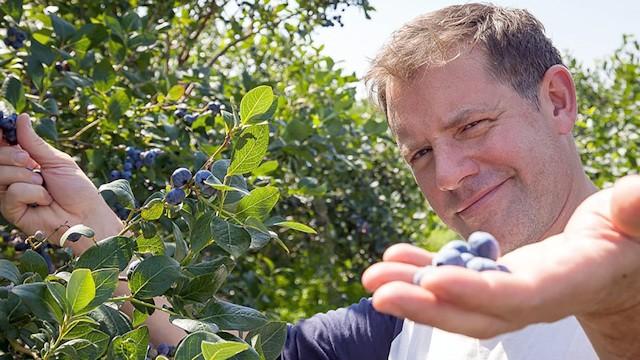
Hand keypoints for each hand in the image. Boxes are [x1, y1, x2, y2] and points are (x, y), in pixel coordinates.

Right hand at [0, 114, 122, 251]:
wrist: (87, 216)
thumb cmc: (77, 189)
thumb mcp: (57, 161)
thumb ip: (34, 143)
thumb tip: (21, 117)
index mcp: (22, 162)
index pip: (3, 145)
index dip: (1, 136)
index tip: (2, 129)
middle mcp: (12, 176)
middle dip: (12, 155)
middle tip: (31, 162)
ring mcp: (9, 194)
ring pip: (0, 174)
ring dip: (27, 177)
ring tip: (44, 186)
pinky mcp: (11, 211)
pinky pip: (12, 192)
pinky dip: (33, 194)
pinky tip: (44, 201)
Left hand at [362, 175, 639, 354]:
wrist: (616, 262)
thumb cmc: (629, 237)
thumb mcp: (636, 220)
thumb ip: (635, 211)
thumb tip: (636, 196)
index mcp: (564, 282)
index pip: (516, 295)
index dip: (476, 292)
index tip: (433, 282)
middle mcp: (531, 298)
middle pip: (473, 310)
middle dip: (425, 305)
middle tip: (377, 293)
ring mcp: (508, 293)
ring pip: (454, 301)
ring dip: (411, 290)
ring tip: (371, 277)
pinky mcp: (495, 279)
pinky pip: (452, 279)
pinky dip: (422, 270)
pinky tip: (394, 259)